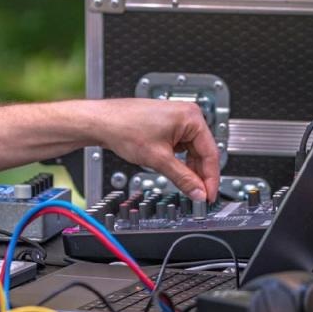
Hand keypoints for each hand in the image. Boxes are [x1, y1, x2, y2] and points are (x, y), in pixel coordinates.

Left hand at [97, 98, 220, 201]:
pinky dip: (179, 162)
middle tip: (198, 196)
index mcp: (191, 117)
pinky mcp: (167, 126)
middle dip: (199, 175)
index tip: (209, 195)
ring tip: (186, 187)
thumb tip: (198, 192)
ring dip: (189, 170)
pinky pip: (180, 148)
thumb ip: (183, 178)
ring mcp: (177, 120)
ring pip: (191, 152)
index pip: (211, 153)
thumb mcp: (159, 159)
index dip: (211, 178)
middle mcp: (187, 115)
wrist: (101, 122)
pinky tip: (176, 173)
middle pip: (202, 152)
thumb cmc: (124, 127)